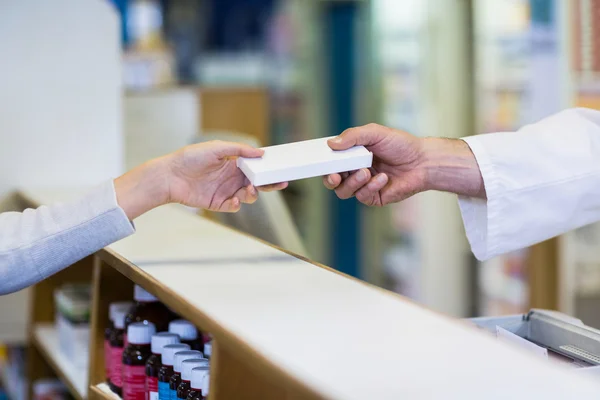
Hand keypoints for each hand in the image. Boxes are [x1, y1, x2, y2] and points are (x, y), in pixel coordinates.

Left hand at [115, 141, 287, 218]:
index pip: (256, 168)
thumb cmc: (190, 157)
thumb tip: (260, 152)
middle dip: (269, 185)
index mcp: (234, 164)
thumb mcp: (217, 148)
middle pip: (256, 184)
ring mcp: (225, 192)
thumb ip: (239, 149)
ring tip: (250, 190)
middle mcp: (232, 178)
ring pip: (248, 196)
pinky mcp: (217, 204)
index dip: (268, 170)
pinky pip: (233, 206)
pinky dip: (237, 204)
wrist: (169, 175)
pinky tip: (235, 201)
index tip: (280, 170)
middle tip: (279, 184)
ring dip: (252, 194)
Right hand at [323, 124, 484, 205]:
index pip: (330, 162)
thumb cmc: (401, 144)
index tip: (321, 163)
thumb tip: (331, 144)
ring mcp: (363, 186)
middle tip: (335, 176)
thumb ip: (353, 136)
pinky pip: (362, 196)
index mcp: (351, 156)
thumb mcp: (375, 133)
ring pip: (344, 191)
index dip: (323, 164)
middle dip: (330, 179)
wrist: (423, 161)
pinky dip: (370, 187)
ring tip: (366, 172)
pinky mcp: (374, 197)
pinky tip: (383, 178)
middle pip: (332, 180)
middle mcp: (354, 171)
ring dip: (352, 182)